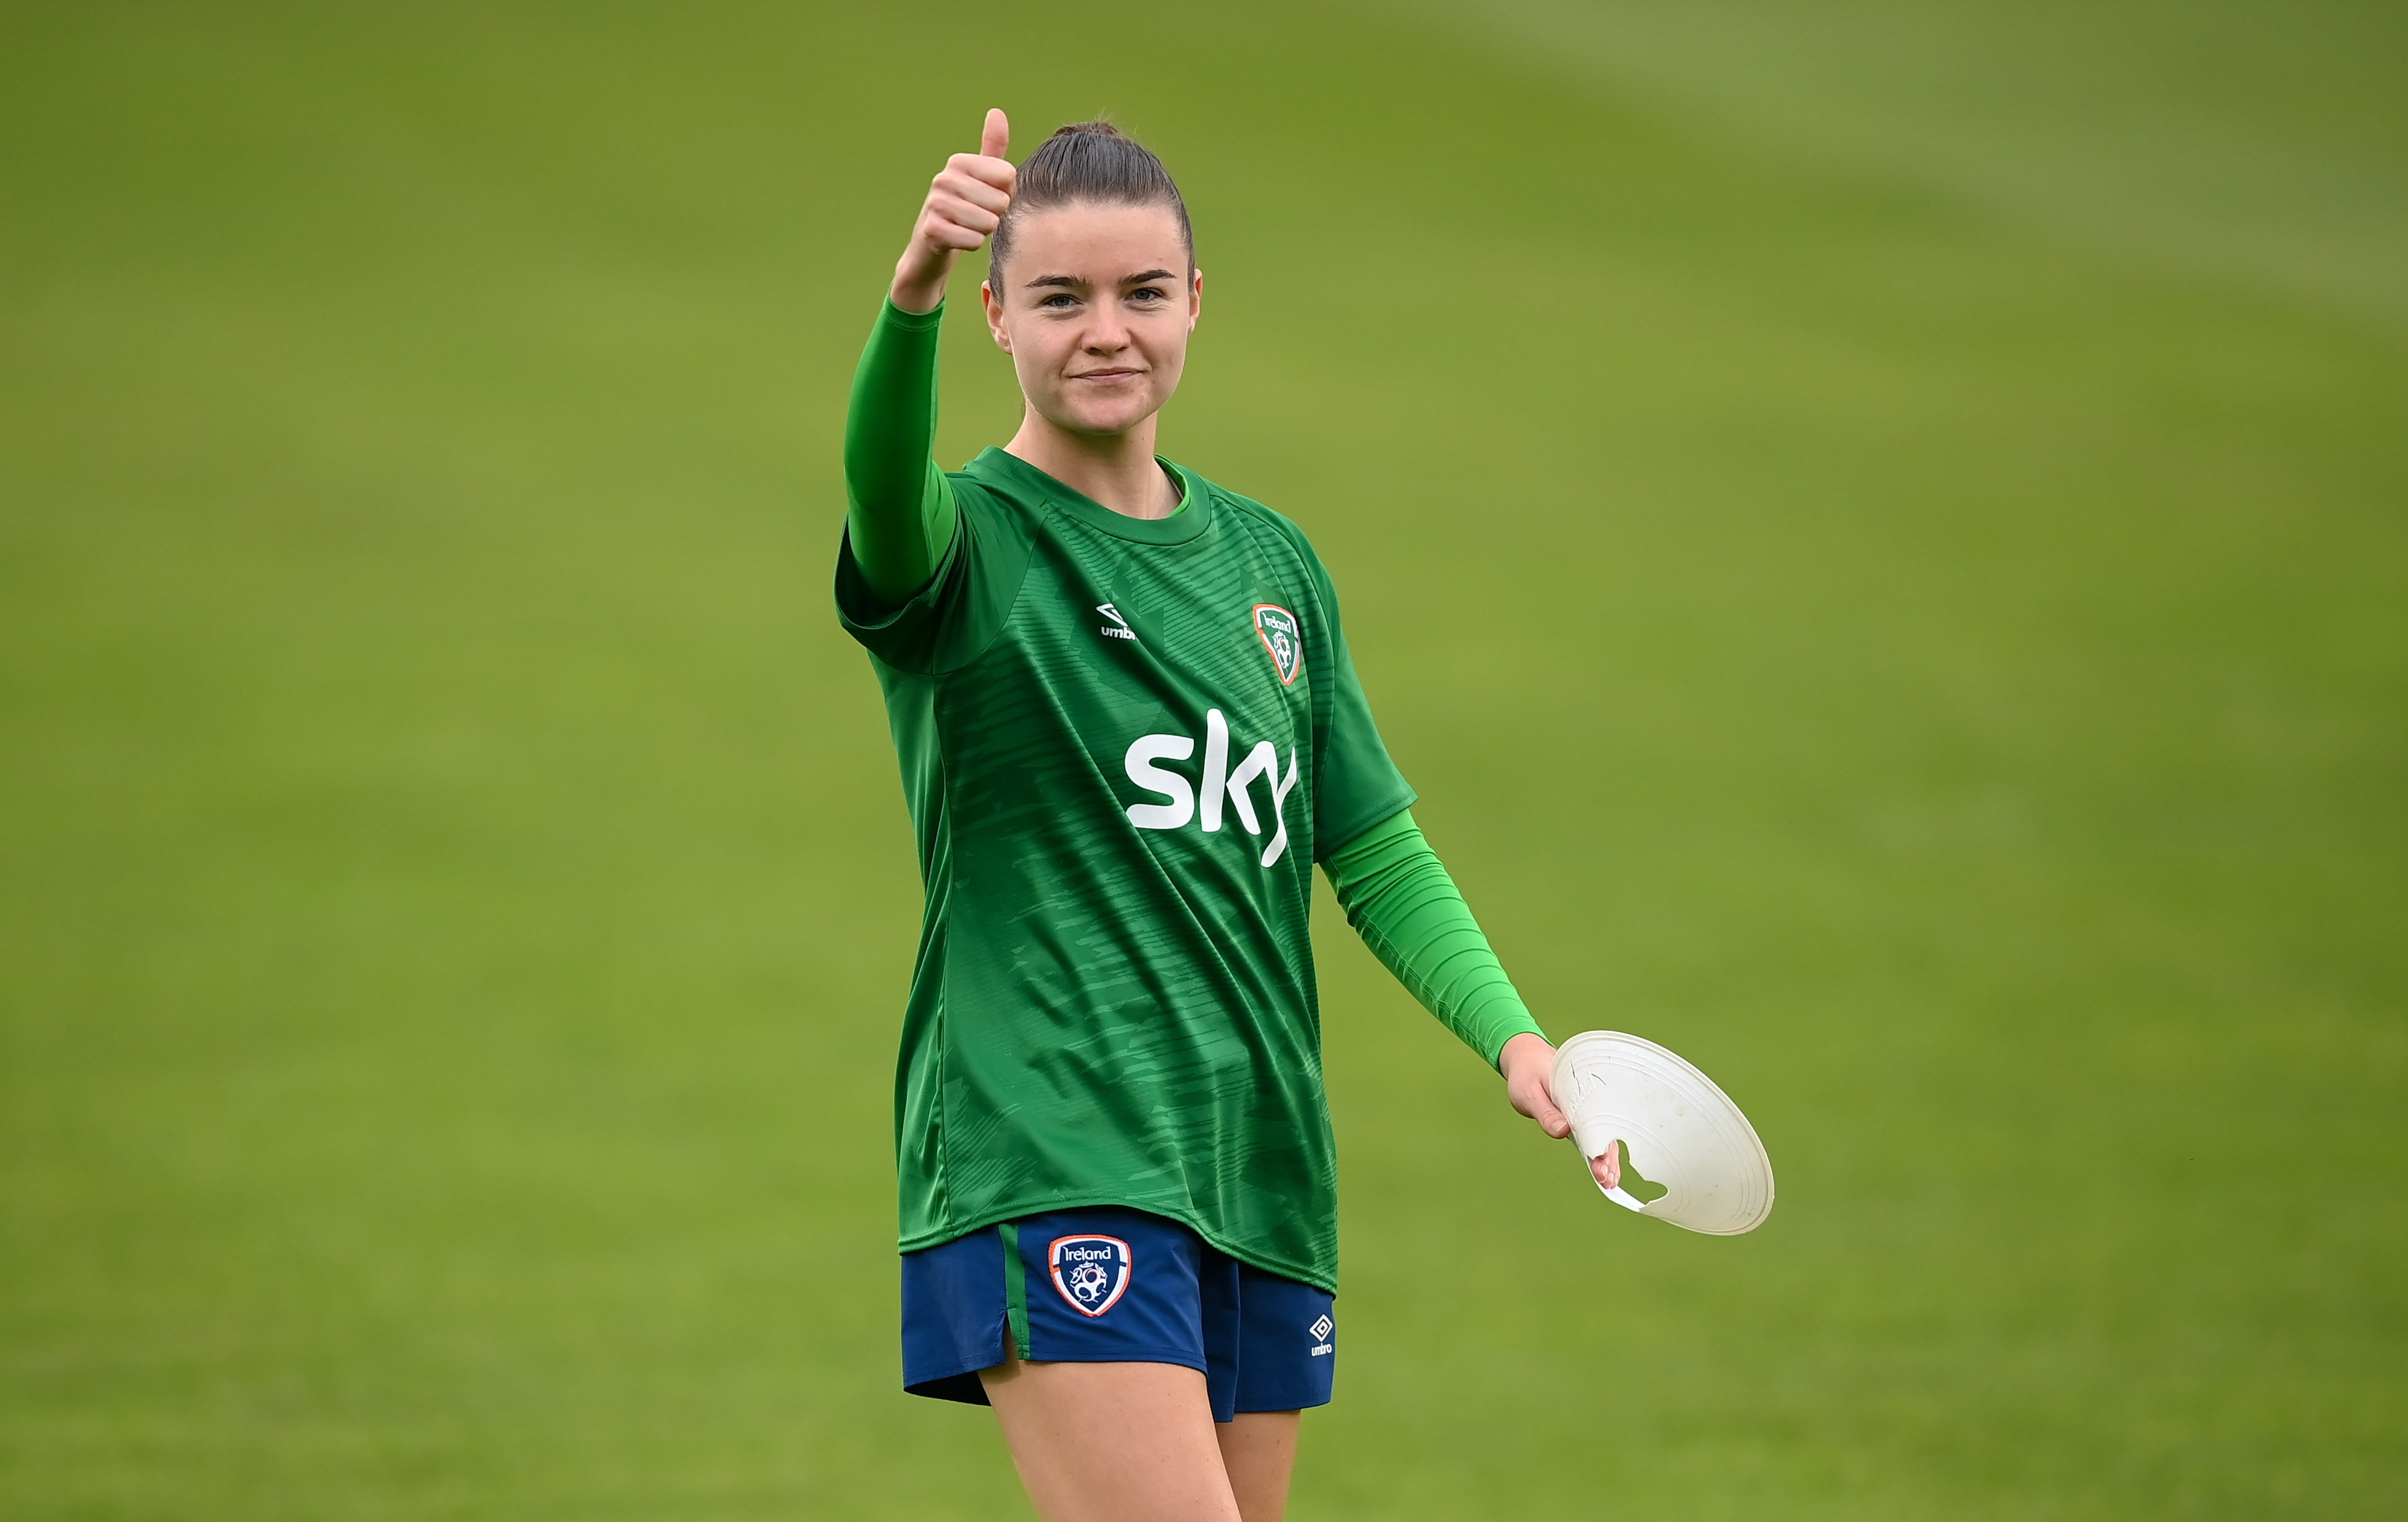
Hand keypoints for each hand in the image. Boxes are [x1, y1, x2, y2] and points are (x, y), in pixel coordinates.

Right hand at [890, 108, 1013, 314]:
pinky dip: (972, 245)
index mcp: (958, 161)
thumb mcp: (980, 177)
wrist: (932, 247)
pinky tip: (958, 241)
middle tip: (977, 217)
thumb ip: (992, 148)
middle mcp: (943, 178)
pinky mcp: (932, 230)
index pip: (1008, 176)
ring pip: (988, 222)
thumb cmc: (964, 210)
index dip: (1006, 193)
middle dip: (996, 215)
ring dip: (984, 231)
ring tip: (968, 228)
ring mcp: (935, 203)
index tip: (988, 198)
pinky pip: (974, 240)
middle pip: (1001, 201)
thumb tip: (997, 112)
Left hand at [1498, 1032, 1621, 1191]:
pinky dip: (1599, 1151)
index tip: (1601, 1168)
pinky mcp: (1578, 1116)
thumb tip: (1563, 1132)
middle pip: (1604, 1132)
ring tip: (1610, 1183)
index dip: (1600, 1148)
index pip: (1596, 1123)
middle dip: (1607, 1158)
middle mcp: (1587, 1102)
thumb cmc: (1527, 1074)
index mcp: (1578, 1093)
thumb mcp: (1529, 1092)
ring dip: (1607, 1158)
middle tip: (1608, 1181)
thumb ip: (1545, 1112)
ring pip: (1602, 1136)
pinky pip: (1593, 1134)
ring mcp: (1585, 1109)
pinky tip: (1603, 1170)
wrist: (1527, 1058)